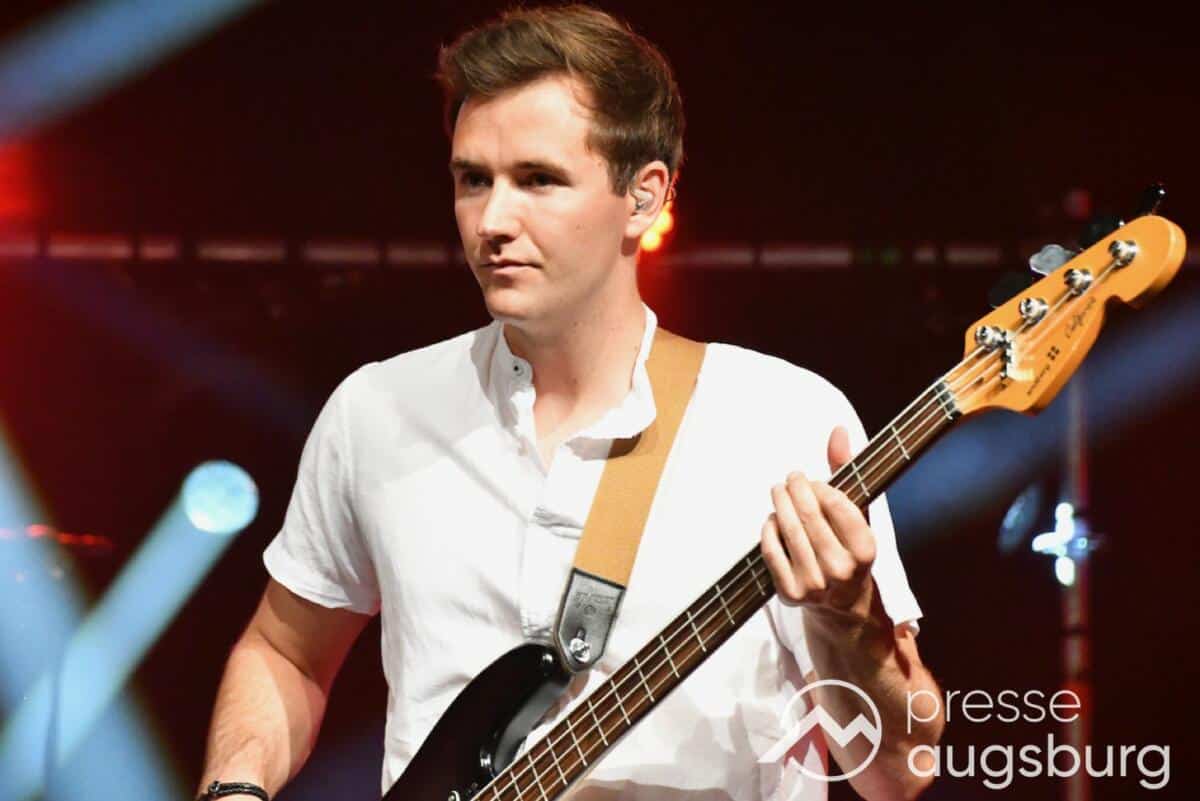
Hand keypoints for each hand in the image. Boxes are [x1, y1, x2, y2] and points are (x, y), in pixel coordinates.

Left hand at [760, 425, 876, 624]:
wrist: (843, 606)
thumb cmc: (849, 549)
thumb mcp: (859, 514)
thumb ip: (848, 471)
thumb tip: (837, 430)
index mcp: (866, 550)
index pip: (838, 505)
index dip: (820, 487)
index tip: (812, 481)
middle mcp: (842, 570)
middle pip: (809, 515)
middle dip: (795, 489)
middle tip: (790, 479)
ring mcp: (815, 584)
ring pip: (788, 530)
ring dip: (779, 503)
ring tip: (778, 491)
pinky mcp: (790, 594)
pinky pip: (771, 551)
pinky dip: (768, 530)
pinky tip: (772, 519)